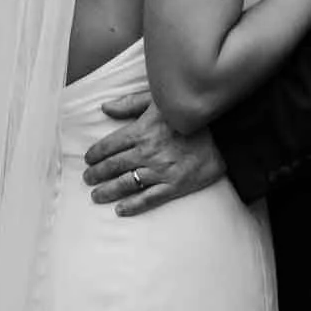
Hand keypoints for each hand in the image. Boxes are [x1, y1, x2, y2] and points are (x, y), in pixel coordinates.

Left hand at [82, 93, 225, 214]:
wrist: (223, 134)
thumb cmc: (188, 114)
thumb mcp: (158, 101)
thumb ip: (130, 104)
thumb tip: (104, 108)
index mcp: (141, 131)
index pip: (109, 145)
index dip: (95, 154)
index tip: (88, 159)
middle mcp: (147, 153)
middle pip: (113, 166)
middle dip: (96, 174)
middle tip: (87, 179)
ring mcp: (160, 171)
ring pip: (126, 184)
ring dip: (107, 191)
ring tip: (96, 195)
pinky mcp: (174, 186)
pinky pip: (148, 199)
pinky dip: (132, 206)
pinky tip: (120, 209)